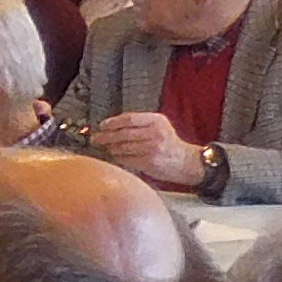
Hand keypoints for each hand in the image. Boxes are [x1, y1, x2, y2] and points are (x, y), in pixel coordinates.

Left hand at [86, 111, 208, 189]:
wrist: (186, 161)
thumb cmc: (169, 143)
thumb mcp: (159, 126)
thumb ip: (140, 123)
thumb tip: (113, 125)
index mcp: (156, 120)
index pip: (128, 119)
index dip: (112, 122)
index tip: (101, 125)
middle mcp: (155, 133)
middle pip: (123, 133)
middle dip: (106, 136)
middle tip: (95, 138)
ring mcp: (152, 148)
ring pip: (123, 147)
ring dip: (109, 147)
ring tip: (103, 147)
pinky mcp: (149, 162)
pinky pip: (126, 159)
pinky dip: (117, 157)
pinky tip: (113, 156)